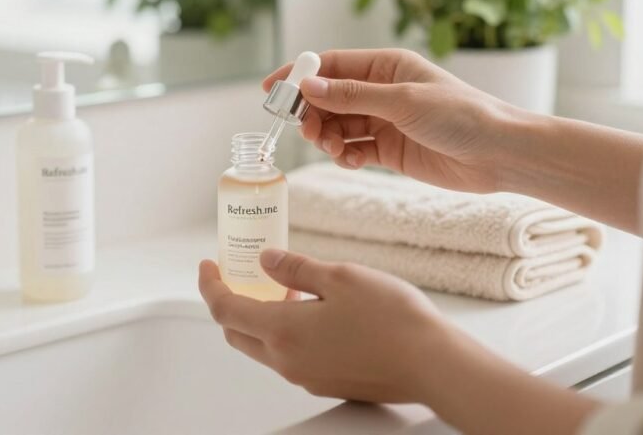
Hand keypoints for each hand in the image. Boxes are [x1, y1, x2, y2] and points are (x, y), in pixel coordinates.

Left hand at [199, 250, 599, 433]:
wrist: (434, 364)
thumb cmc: (393, 319)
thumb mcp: (339, 276)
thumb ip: (294, 268)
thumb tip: (265, 260)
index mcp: (283, 333)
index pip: (225, 310)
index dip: (210, 284)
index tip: (208, 264)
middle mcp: (287, 362)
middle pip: (237, 333)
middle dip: (230, 302)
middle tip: (238, 273)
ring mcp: (306, 377)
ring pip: (262, 347)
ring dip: (259, 318)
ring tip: (280, 287)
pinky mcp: (326, 382)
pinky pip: (289, 357)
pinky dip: (283, 333)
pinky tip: (308, 311)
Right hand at [263, 48, 524, 192]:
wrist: (499, 154)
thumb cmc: (461, 116)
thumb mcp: (402, 101)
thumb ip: (352, 96)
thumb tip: (308, 86)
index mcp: (387, 65)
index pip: (331, 64)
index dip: (299, 75)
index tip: (271, 90)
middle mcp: (382, 91)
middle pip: (329, 98)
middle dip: (312, 114)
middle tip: (308, 131)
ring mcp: (385, 121)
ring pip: (338, 126)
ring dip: (328, 137)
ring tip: (336, 149)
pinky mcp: (390, 150)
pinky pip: (354, 149)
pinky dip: (346, 155)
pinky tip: (353, 161)